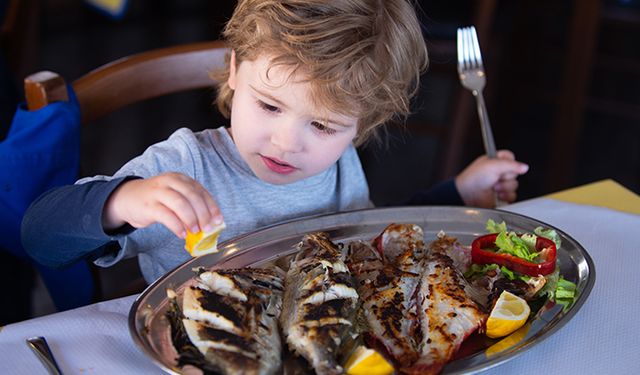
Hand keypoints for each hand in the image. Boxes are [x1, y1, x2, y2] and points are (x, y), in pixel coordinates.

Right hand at [102, 172, 222, 237]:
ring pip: (180, 204)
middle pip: (193, 196)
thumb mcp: (175, 197)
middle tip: (208, 229)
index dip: (212, 207)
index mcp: (181, 179)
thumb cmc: (156, 200)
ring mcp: (159, 192)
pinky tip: (182, 234)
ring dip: (191, 219)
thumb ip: (190, 206)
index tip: (219, 221)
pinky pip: (166, 215)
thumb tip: (209, 224)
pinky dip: (177, 226)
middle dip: (204, 214)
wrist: (127, 198)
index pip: (201, 192)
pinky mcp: (149, 205)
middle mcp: (171, 182)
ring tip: (195, 232)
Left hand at [454, 150, 528, 207]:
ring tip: (494, 188)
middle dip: (506, 177)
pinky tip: (497, 195)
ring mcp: (500, 185)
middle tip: (495, 178)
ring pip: (515, 185)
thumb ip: (511, 165)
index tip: (503, 165)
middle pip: (515, 172)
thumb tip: (525, 167)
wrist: (467, 196)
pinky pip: (513, 196)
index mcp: (495, 161)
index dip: (509, 162)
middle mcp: (498, 172)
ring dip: (505, 188)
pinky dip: (506, 196)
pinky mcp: (501, 196)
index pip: (510, 157)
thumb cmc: (474, 179)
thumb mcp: (492, 165)